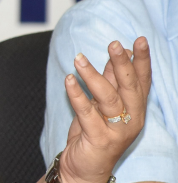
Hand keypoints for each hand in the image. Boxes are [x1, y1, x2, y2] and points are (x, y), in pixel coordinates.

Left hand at [57, 37, 150, 182]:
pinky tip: (68, 80)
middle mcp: (131, 119)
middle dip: (122, 64)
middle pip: (128, 87)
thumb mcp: (104, 104)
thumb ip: (110, 81)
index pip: (141, 81)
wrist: (85, 169)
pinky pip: (87, 113)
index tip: (139, 40)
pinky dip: (76, 95)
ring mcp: (116, 130)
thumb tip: (117, 54)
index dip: (141, 60)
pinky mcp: (99, 139)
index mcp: (135, 109)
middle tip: (113, 44)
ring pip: (107, 98)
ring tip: (79, 58)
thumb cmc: (95, 133)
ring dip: (92, 75)